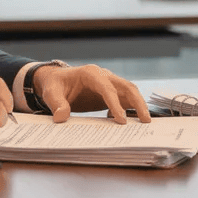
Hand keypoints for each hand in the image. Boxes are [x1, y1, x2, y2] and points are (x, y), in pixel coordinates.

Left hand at [32, 64, 150, 124]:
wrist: (57, 81)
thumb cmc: (55, 85)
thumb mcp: (51, 93)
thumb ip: (57, 104)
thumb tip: (61, 118)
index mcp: (91, 73)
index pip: (107, 88)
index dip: (115, 104)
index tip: (121, 120)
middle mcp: (104, 76)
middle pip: (127, 87)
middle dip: (138, 103)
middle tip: (146, 120)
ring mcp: (109, 83)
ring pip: (130, 92)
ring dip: (138, 106)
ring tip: (144, 123)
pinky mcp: (111, 92)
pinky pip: (125, 100)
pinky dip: (130, 110)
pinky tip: (126, 124)